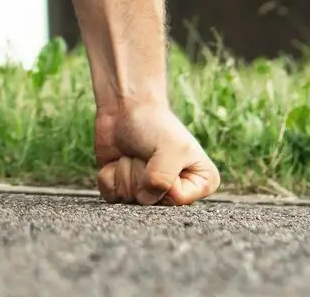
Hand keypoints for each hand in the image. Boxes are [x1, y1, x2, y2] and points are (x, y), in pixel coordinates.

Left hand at [93, 100, 219, 204]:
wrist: (125, 107)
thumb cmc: (155, 125)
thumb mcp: (171, 149)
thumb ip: (163, 180)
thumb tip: (144, 199)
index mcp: (201, 184)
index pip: (177, 199)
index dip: (163, 178)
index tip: (164, 156)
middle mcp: (176, 194)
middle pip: (150, 202)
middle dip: (140, 173)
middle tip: (146, 153)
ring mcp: (148, 194)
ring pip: (128, 199)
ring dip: (124, 170)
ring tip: (134, 154)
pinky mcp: (124, 190)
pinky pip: (110, 195)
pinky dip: (109, 174)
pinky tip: (117, 160)